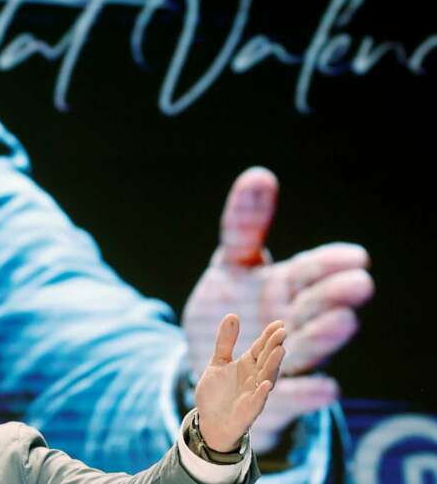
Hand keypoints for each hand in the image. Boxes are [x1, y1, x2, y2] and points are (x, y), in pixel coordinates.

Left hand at [182, 167, 373, 452]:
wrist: (209, 368)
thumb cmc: (232, 309)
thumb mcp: (232, 264)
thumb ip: (245, 225)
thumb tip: (260, 174)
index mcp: (285, 287)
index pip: (309, 271)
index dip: (329, 264)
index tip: (355, 256)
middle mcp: (289, 322)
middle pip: (313, 307)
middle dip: (333, 295)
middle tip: (359, 283)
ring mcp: (281, 359)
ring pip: (306, 347)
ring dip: (325, 336)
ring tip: (345, 321)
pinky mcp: (266, 394)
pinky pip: (288, 395)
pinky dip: (306, 393)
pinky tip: (326, 387)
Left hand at [195, 315, 285, 451]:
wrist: (209, 421)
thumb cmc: (217, 392)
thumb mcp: (218, 362)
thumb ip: (225, 341)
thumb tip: (233, 315)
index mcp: (248, 365)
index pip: (261, 347)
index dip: (269, 336)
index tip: (279, 323)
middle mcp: (254, 377)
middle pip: (267, 359)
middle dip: (274, 346)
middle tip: (282, 331)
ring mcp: (254, 393)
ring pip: (268, 377)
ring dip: (274, 364)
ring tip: (280, 350)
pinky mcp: (249, 410)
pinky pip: (258, 401)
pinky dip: (262, 392)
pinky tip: (265, 383)